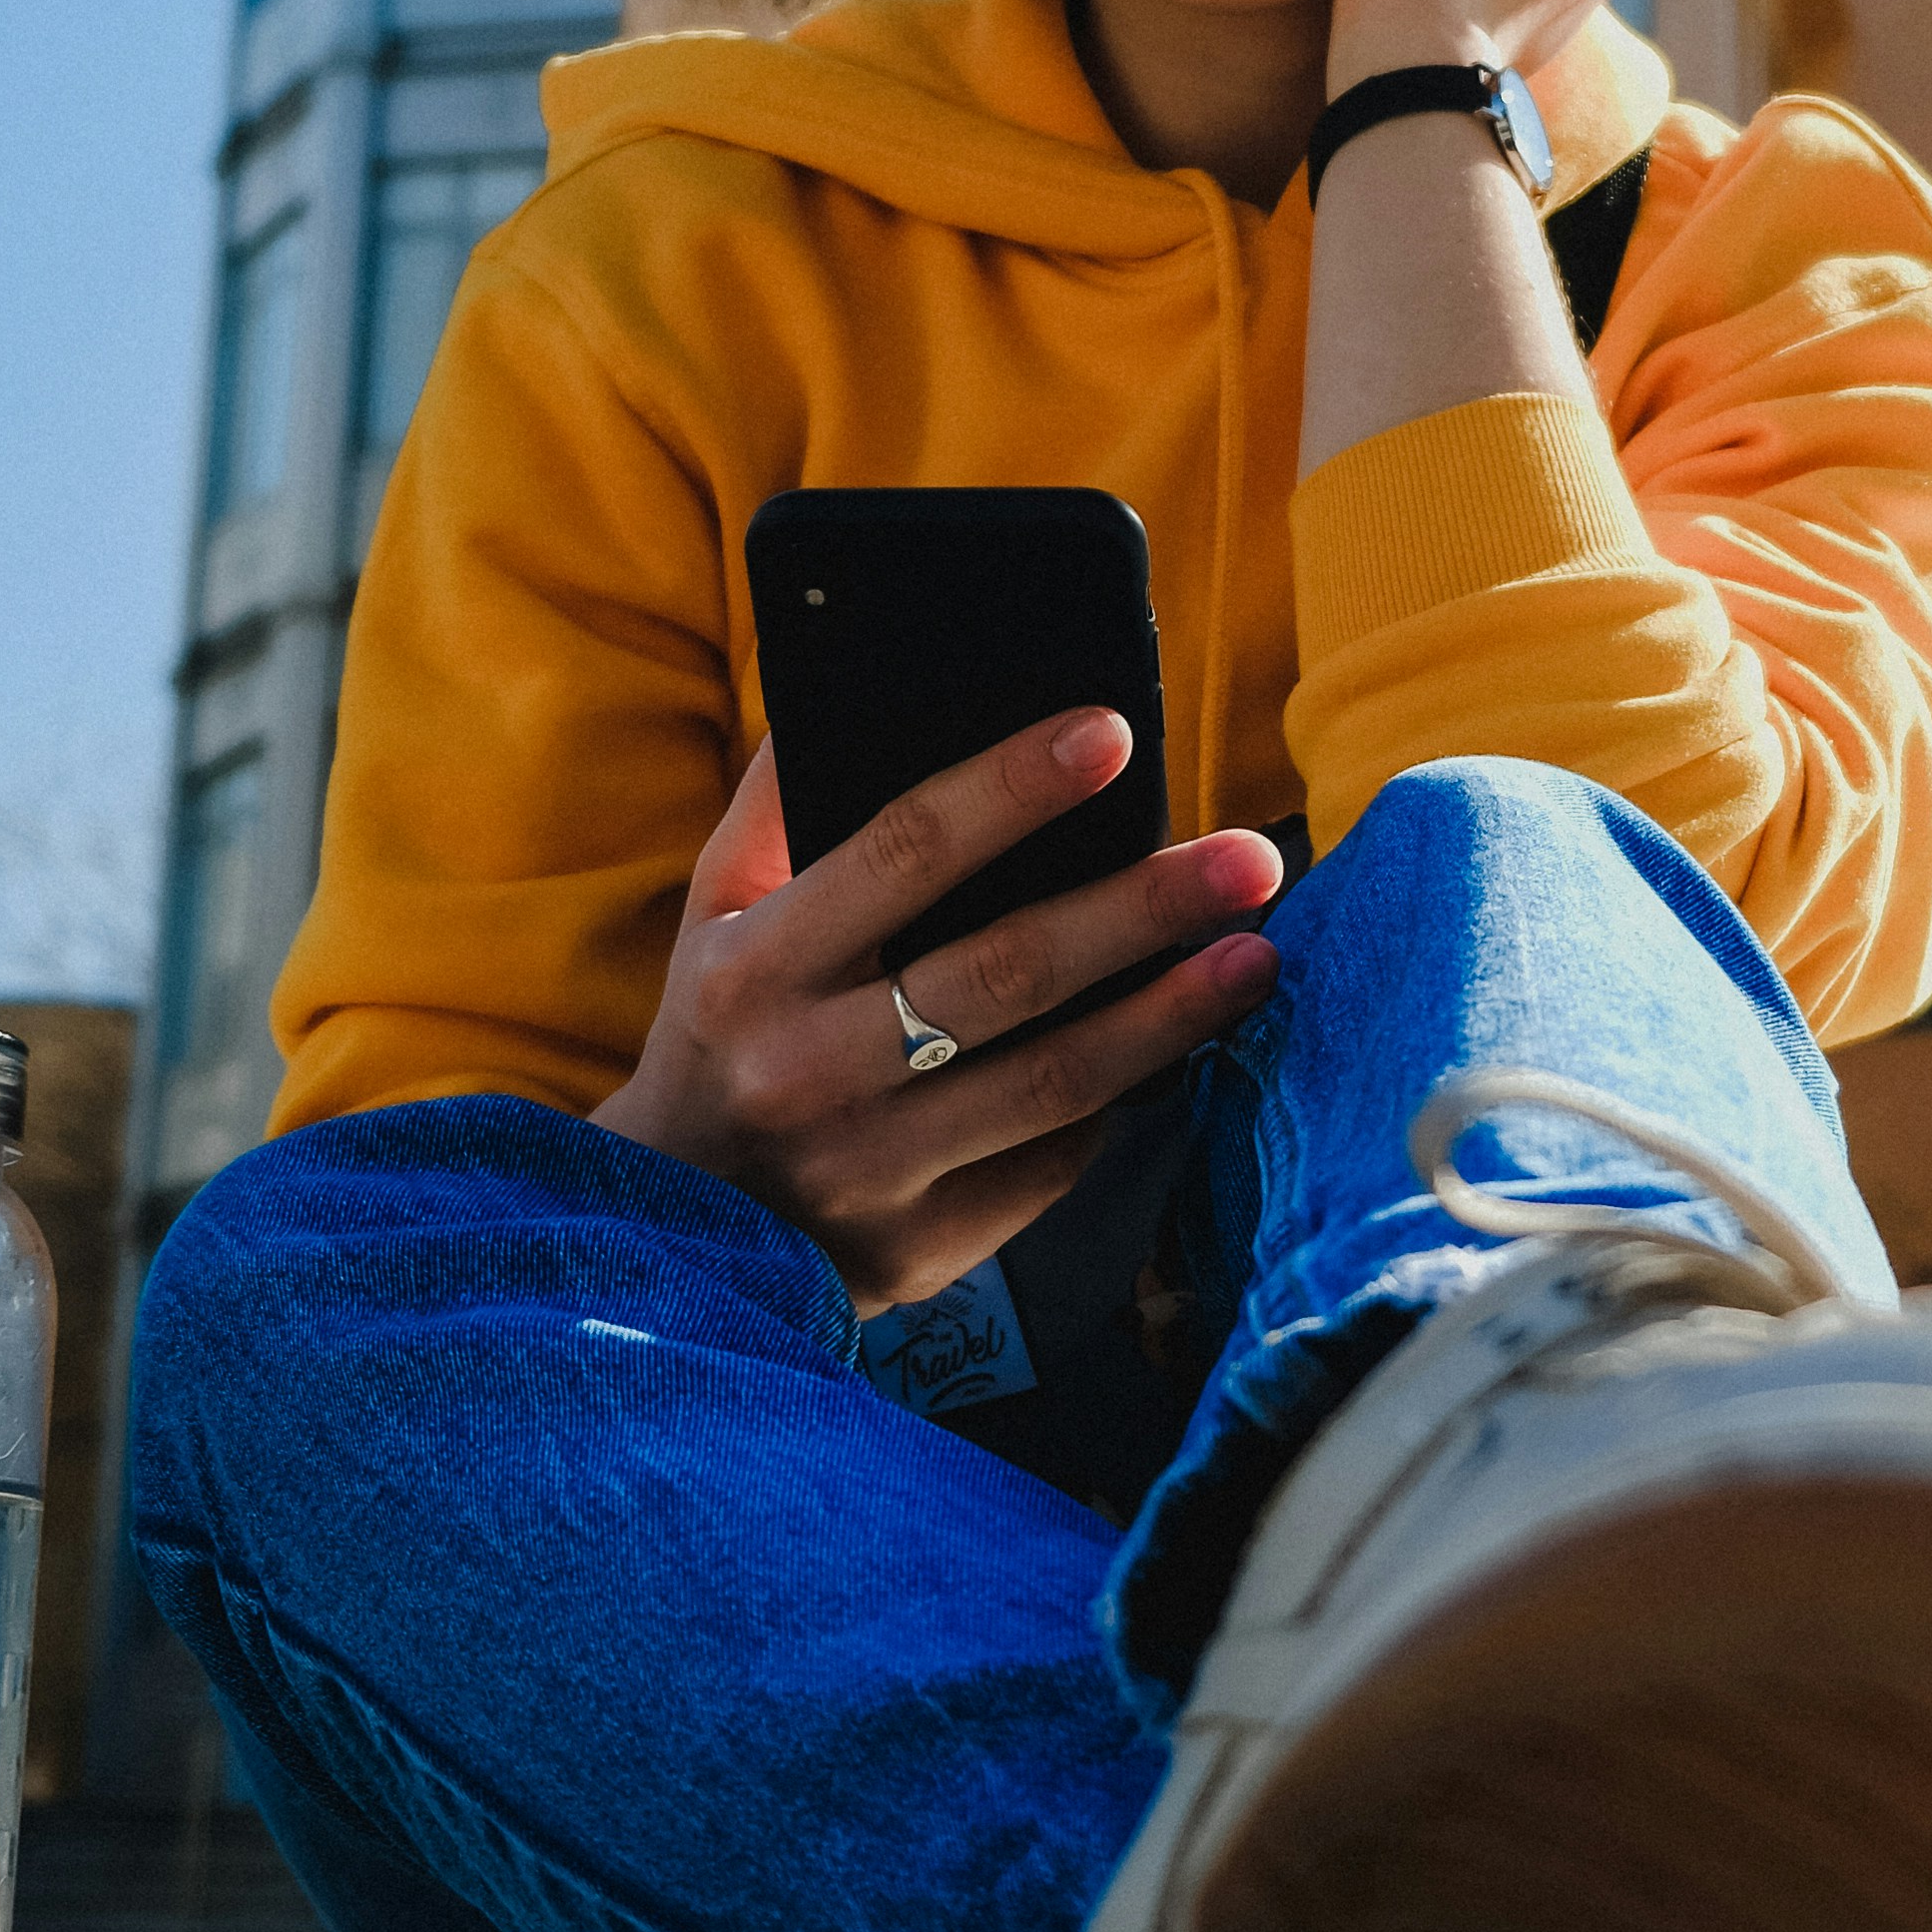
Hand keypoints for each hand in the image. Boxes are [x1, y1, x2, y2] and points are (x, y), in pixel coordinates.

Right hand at [597, 708, 1281, 1313]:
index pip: (900, 853)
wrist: (675, 1238)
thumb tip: (838, 687)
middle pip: (1005, 973)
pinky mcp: (924, 1244)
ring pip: (1053, 1083)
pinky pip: (1049, 1164)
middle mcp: (809, 1069)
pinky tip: (1179, 1050)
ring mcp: (871, 1167)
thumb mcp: (714, 920)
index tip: (1113, 734)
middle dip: (1140, 909)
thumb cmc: (718, 1038)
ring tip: (1256, 956)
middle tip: (1249, 859)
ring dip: (1171, 1017)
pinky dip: (1118, 1104)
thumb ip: (776, 811)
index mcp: (756, 968)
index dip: (1012, 789)